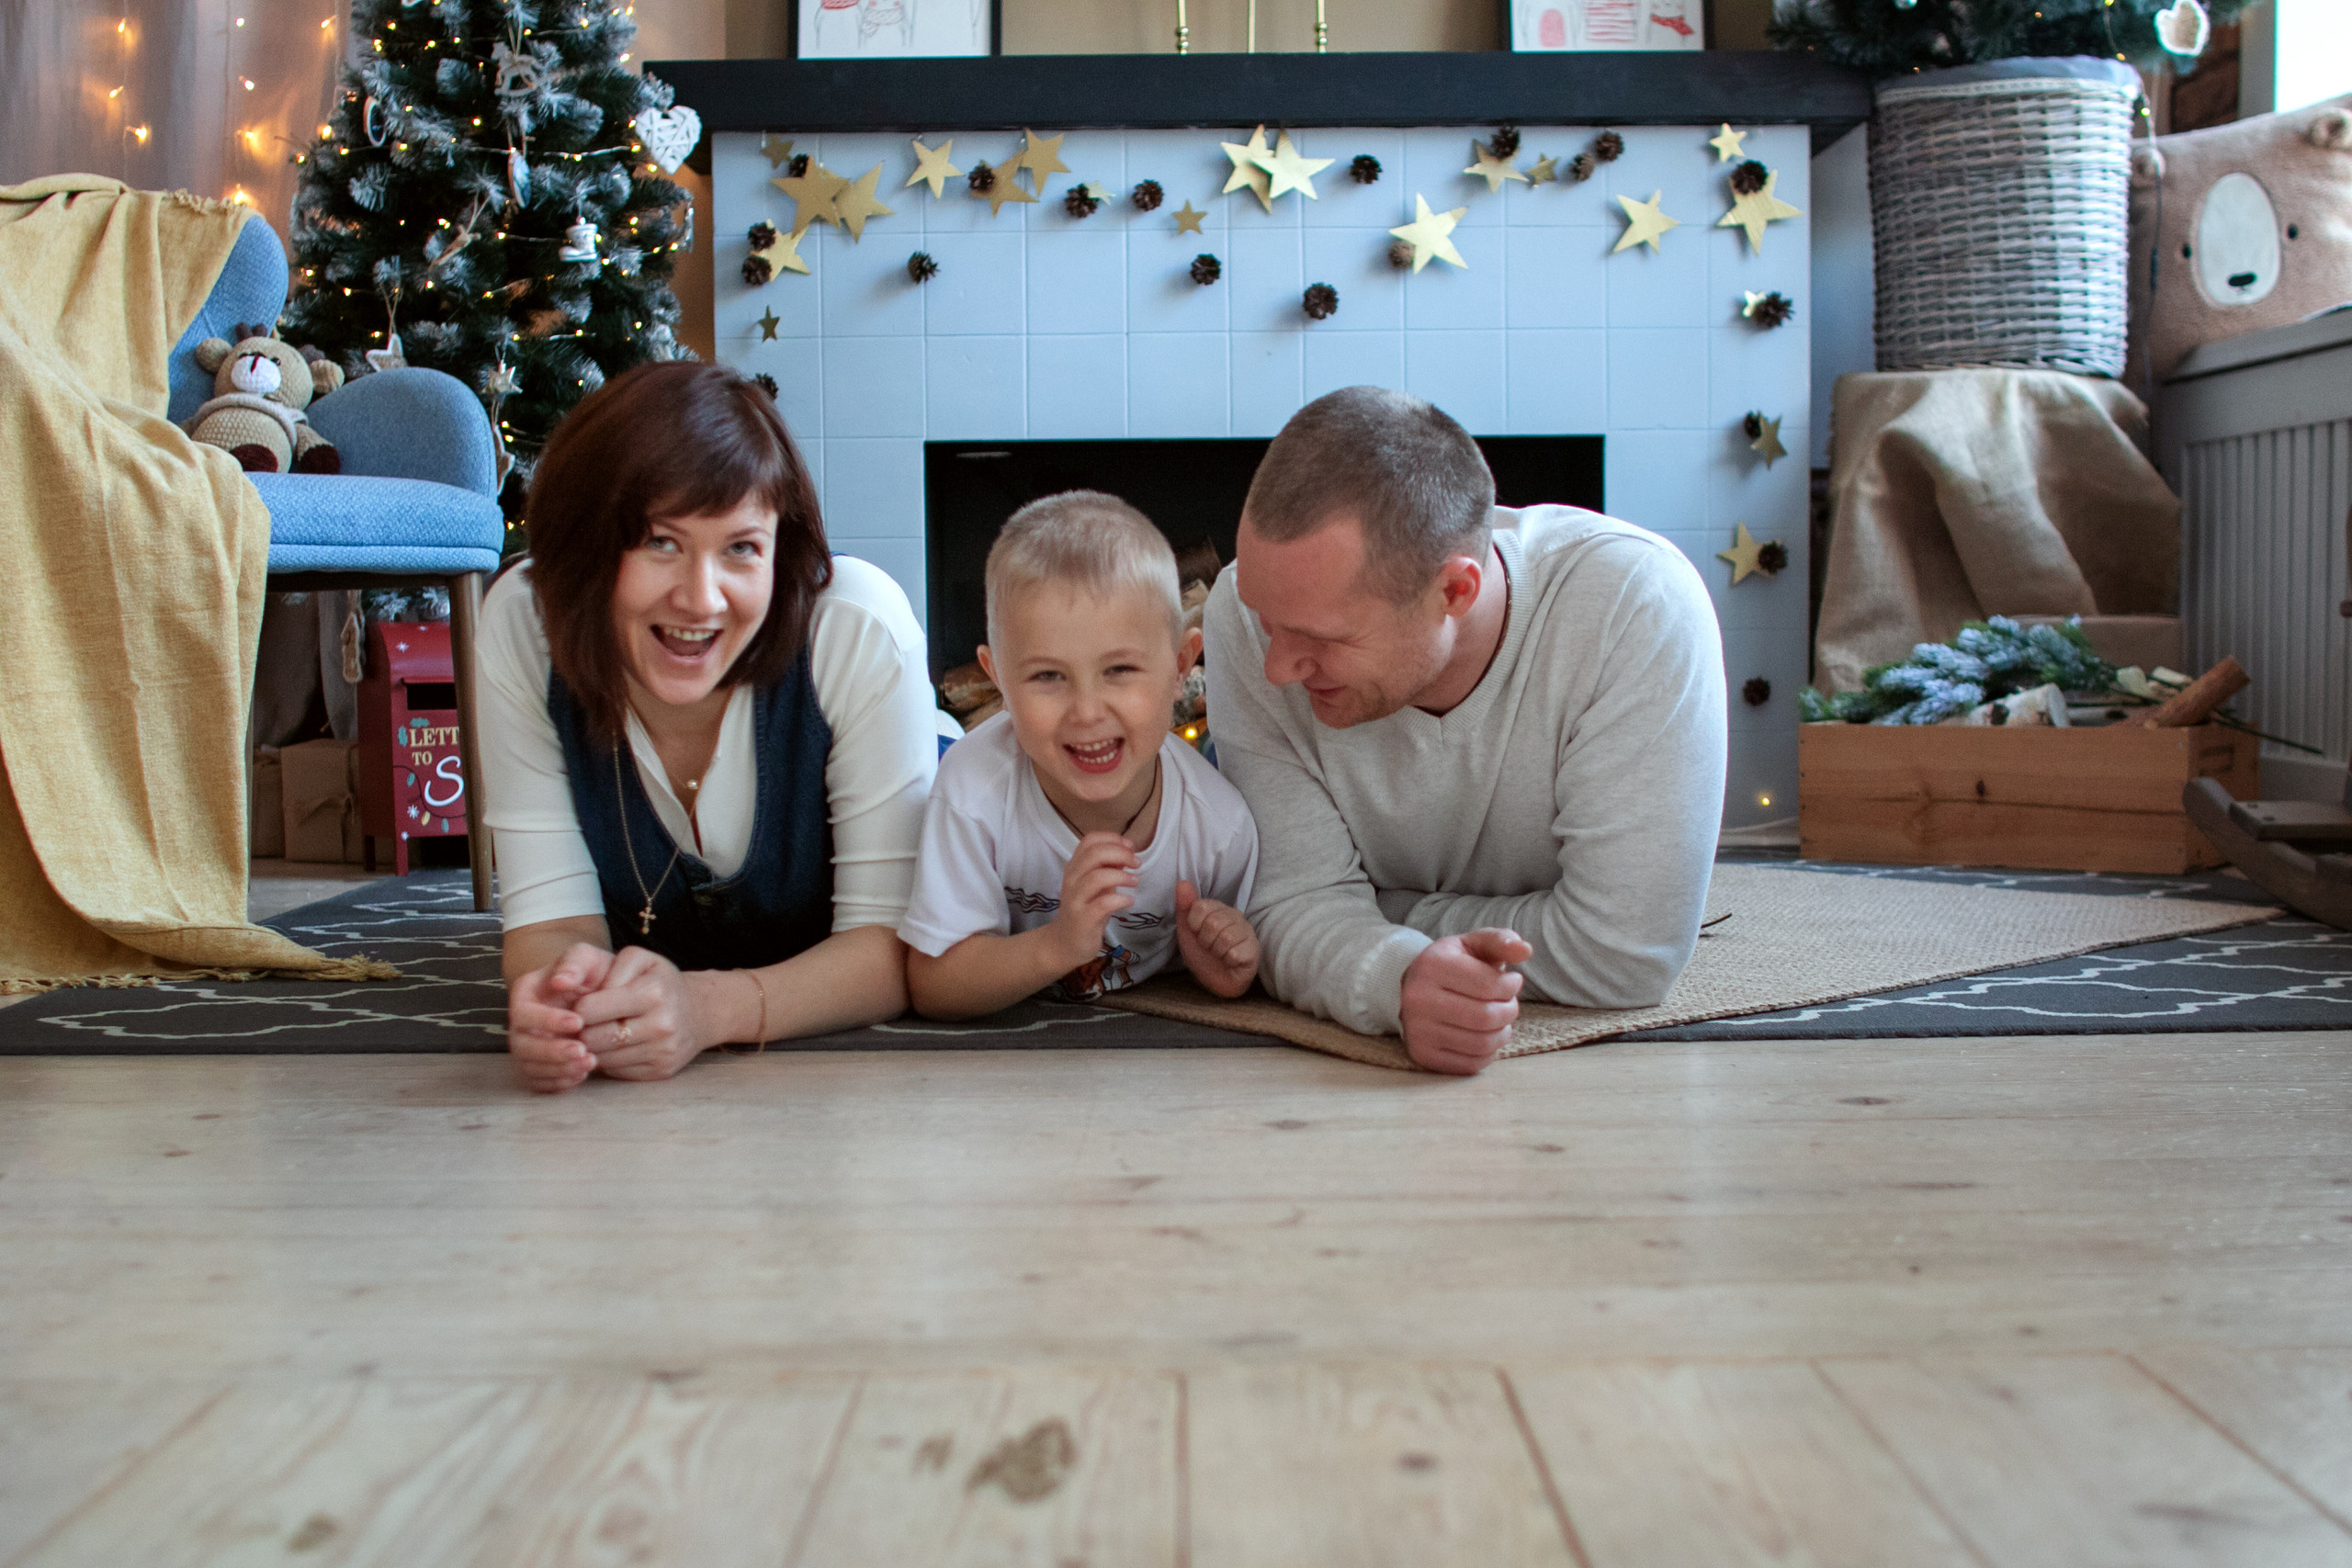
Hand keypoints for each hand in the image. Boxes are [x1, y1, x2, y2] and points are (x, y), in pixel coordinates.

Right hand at [507, 942, 613, 1093]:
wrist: (600, 993)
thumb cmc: (590, 973)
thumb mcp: (585, 958)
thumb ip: (573, 965)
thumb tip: (560, 981)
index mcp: (525, 995)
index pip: (524, 1012)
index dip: (548, 1021)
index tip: (579, 1022)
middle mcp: (521, 1023)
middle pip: (521, 1045)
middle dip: (551, 1052)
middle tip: (582, 1051)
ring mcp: (528, 1046)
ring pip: (530, 1067)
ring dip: (558, 1070)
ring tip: (589, 1064)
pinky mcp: (539, 1066)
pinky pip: (539, 1082)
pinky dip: (557, 1084)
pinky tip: (581, 1076)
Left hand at [570, 946, 716, 1081]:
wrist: (697, 1012)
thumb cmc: (657, 981)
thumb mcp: (637, 959)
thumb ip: (606, 967)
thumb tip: (566, 987)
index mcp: (652, 992)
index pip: (589, 1010)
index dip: (577, 1008)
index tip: (581, 1004)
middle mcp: (661, 1025)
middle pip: (593, 1038)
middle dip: (582, 1031)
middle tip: (584, 1023)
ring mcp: (662, 1051)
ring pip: (603, 1058)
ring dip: (594, 1047)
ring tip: (598, 1032)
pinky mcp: (661, 1071)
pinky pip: (617, 1071)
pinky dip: (610, 1060)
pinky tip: (615, 1046)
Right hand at [1050, 831, 1139, 967]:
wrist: (1064, 943)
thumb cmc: (1085, 910)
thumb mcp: (1097, 885)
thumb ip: (1109, 867)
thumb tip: (1127, 851)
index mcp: (1075, 866)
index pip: (1090, 840)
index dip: (1112, 838)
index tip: (1130, 847)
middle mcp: (1072, 879)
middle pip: (1094, 854)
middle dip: (1120, 854)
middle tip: (1137, 863)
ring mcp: (1075, 899)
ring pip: (1096, 877)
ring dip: (1121, 876)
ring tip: (1135, 881)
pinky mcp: (1082, 918)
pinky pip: (1102, 904)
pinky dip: (1120, 899)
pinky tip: (1129, 901)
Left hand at [1174, 880, 1258, 996]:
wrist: (1215, 980)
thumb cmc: (1203, 954)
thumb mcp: (1187, 930)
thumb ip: (1185, 906)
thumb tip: (1182, 882)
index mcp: (1219, 908)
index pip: (1201, 907)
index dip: (1194, 925)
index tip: (1197, 933)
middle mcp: (1236, 916)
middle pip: (1213, 922)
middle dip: (1205, 940)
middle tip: (1209, 946)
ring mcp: (1247, 933)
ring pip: (1225, 937)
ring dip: (1216, 951)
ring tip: (1219, 953)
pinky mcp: (1254, 950)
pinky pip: (1234, 953)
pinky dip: (1226, 961)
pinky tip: (1230, 961)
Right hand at [1399, 928, 1531, 1075]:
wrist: (1414, 988)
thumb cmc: (1453, 964)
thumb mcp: (1474, 944)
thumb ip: (1502, 941)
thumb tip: (1525, 950)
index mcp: (1431, 965)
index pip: (1488, 985)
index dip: (1512, 985)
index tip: (1513, 981)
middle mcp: (1418, 999)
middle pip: (1486, 1017)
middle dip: (1510, 1010)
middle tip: (1510, 1003)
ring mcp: (1417, 1030)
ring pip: (1482, 1043)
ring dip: (1503, 1033)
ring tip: (1501, 1020)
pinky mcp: (1423, 1055)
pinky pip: (1472, 1064)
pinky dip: (1489, 1052)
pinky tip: (1486, 1035)